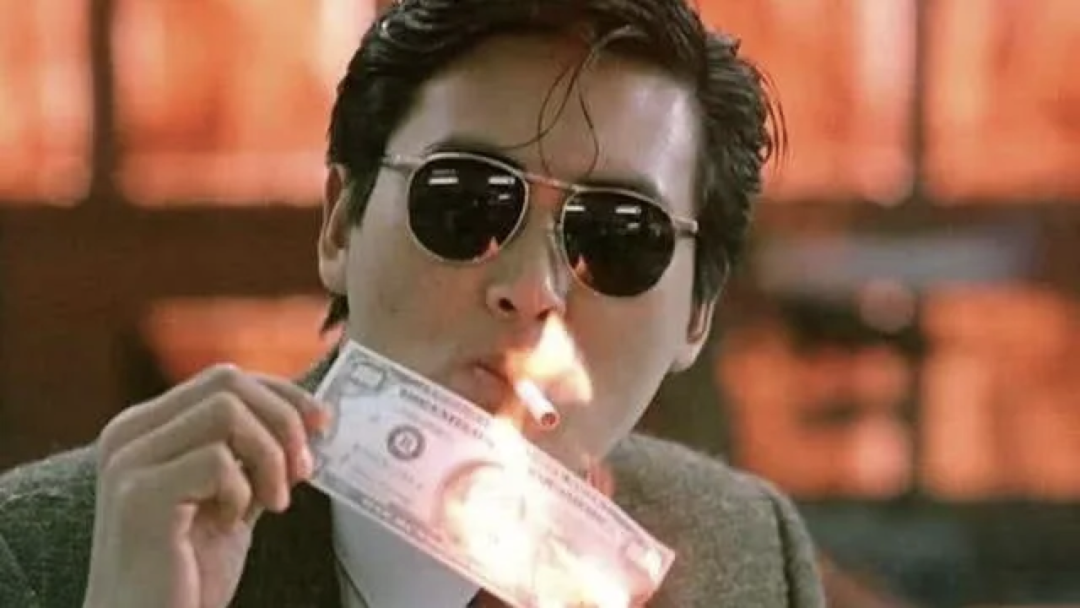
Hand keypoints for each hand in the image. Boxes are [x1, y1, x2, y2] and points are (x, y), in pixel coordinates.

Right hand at [82, 364, 328, 607]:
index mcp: (147, 428)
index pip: (224, 378)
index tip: (322, 422)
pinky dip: (241, 490)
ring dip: (268, 456)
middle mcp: (129, 434)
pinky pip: (216, 460)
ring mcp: (128, 462)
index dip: (281, 393)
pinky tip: (232, 523)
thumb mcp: (231, 498)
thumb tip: (309, 419)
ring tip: (274, 502)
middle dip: (282, 420)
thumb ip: (254, 456)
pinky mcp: (137, 495)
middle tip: (303, 471)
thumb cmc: (189, 572)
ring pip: (226, 411)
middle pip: (227, 382)